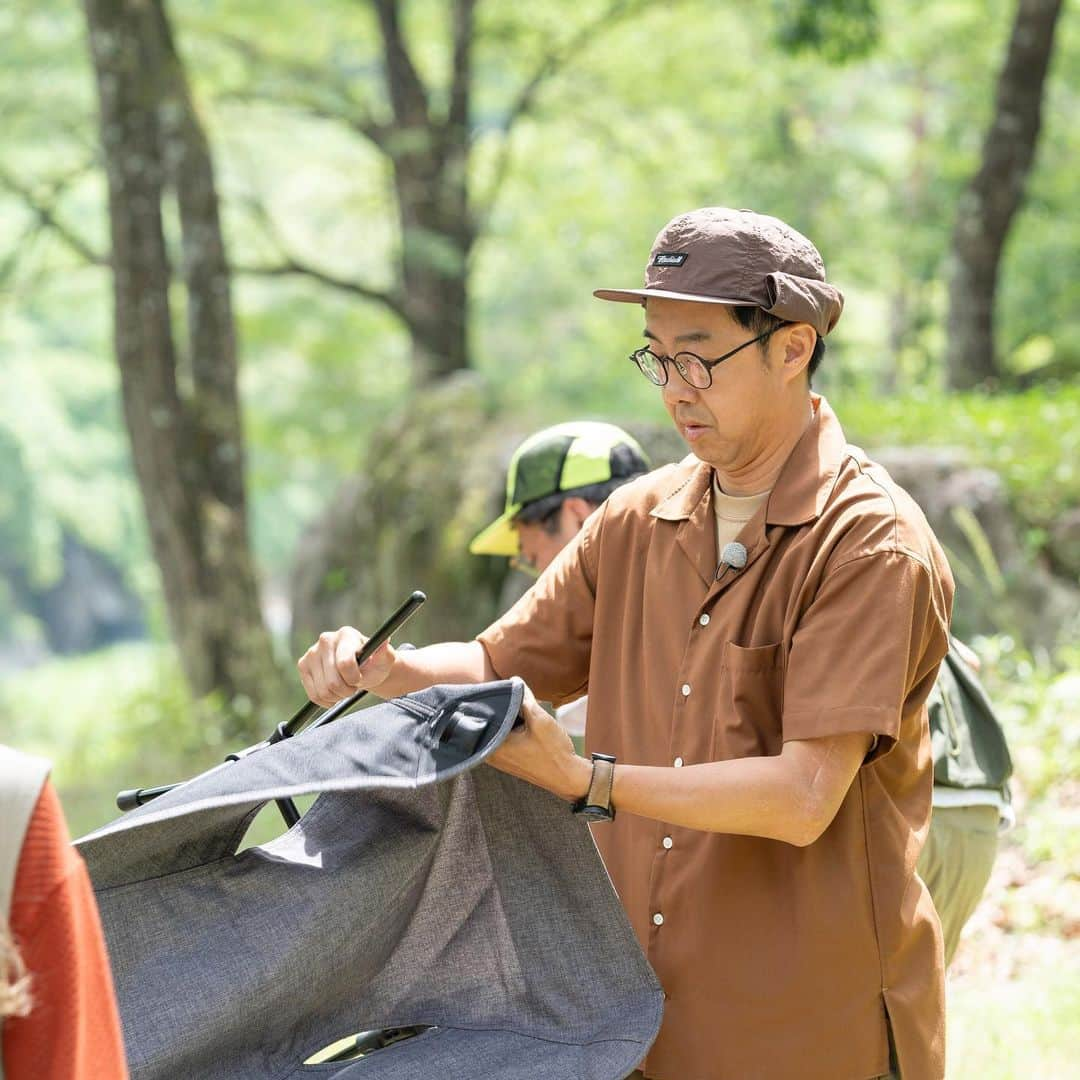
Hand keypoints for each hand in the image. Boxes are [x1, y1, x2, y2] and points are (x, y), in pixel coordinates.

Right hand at [297, 626, 395, 706]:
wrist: (363, 668)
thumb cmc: (375, 663)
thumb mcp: (385, 659)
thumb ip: (385, 652)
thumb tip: (385, 641)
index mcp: (346, 635)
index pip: (345, 664)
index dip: (354, 679)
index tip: (360, 679)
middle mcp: (325, 640)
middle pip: (333, 681)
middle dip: (347, 690)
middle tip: (354, 685)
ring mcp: (311, 653)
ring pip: (323, 690)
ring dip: (338, 696)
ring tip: (345, 687)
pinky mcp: (303, 666)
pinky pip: (313, 694)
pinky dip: (326, 700)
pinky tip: (335, 692)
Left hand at [486, 686, 591, 801]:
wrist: (568, 777)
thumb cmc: (554, 752)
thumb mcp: (540, 720)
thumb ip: (524, 699)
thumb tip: (514, 681)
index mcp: (493, 746)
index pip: (484, 715)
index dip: (493, 698)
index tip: (501, 686)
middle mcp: (490, 755)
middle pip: (489, 722)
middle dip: (501, 707)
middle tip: (511, 692)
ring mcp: (499, 759)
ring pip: (498, 729)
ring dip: (508, 717)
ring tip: (520, 705)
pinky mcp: (508, 760)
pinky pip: (504, 738)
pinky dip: (511, 727)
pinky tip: (523, 720)